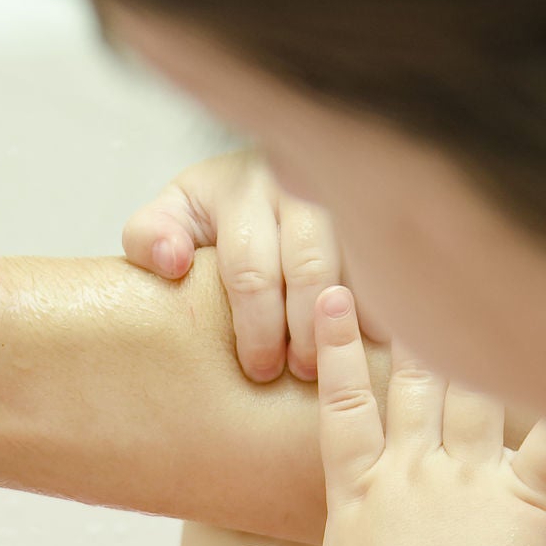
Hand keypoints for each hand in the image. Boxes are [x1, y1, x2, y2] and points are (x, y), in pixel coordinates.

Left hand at [122, 149, 384, 382]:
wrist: (273, 172)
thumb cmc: (219, 213)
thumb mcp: (175, 214)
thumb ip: (150, 236)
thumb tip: (172, 262)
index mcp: (239, 187)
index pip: (249, 266)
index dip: (256, 326)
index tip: (260, 371)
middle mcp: (298, 181)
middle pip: (307, 267)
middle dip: (303, 329)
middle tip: (302, 373)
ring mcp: (347, 190)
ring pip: (358, 260)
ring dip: (352, 318)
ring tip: (345, 359)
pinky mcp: (384, 208)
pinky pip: (394, 258)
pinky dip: (391, 300)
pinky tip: (382, 336)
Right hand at [231, 288, 545, 545]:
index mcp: (361, 493)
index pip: (343, 405)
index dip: (340, 348)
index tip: (333, 293)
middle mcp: (414, 470)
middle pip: (413, 380)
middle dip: (414, 320)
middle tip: (417, 268)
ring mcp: (471, 478)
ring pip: (474, 392)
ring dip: (479, 344)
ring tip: (485, 294)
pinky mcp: (526, 496)